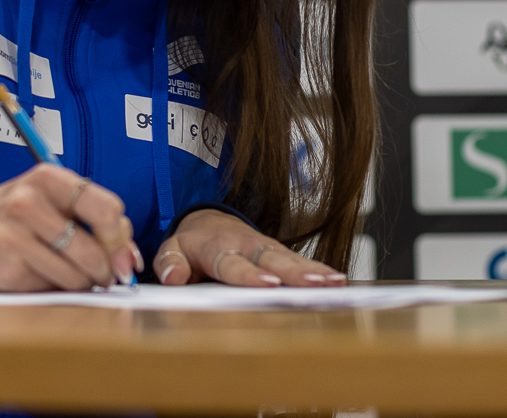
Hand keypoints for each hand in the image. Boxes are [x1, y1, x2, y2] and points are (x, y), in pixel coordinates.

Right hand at [0, 164, 143, 291]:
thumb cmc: (0, 220)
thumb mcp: (41, 202)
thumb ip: (84, 219)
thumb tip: (128, 254)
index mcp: (48, 178)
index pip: (107, 208)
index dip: (121, 239)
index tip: (123, 257)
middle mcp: (31, 201)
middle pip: (96, 246)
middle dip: (107, 269)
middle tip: (104, 277)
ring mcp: (16, 233)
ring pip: (78, 273)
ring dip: (82, 284)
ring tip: (68, 277)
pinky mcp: (6, 265)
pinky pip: (51, 287)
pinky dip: (54, 290)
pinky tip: (38, 278)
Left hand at [153, 209, 346, 287]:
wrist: (208, 221)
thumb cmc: (190, 244)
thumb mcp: (171, 250)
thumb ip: (169, 264)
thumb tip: (173, 279)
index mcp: (216, 246)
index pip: (233, 263)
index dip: (249, 274)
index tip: (268, 283)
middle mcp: (246, 244)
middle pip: (270, 260)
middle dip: (292, 273)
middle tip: (312, 285)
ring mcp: (265, 248)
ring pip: (290, 259)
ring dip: (312, 271)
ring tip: (333, 282)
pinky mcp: (278, 253)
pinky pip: (299, 261)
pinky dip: (319, 270)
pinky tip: (337, 281)